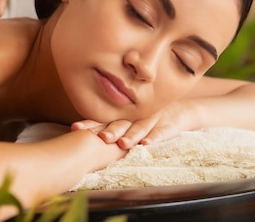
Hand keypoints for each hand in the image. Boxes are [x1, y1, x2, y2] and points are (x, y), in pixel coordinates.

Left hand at [71, 101, 197, 149]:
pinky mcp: (167, 126)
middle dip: (110, 130)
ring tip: (123, 144)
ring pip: (140, 128)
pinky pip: (161, 133)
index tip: (76, 129)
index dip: (90, 124)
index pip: (103, 120)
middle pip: (120, 124)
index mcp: (121, 117)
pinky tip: (147, 144)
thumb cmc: (145, 120)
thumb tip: (77, 136)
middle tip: (100, 137)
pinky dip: (154, 138)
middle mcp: (134, 117)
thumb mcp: (126, 122)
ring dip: (131, 136)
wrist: (178, 111)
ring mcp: (151, 120)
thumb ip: (106, 127)